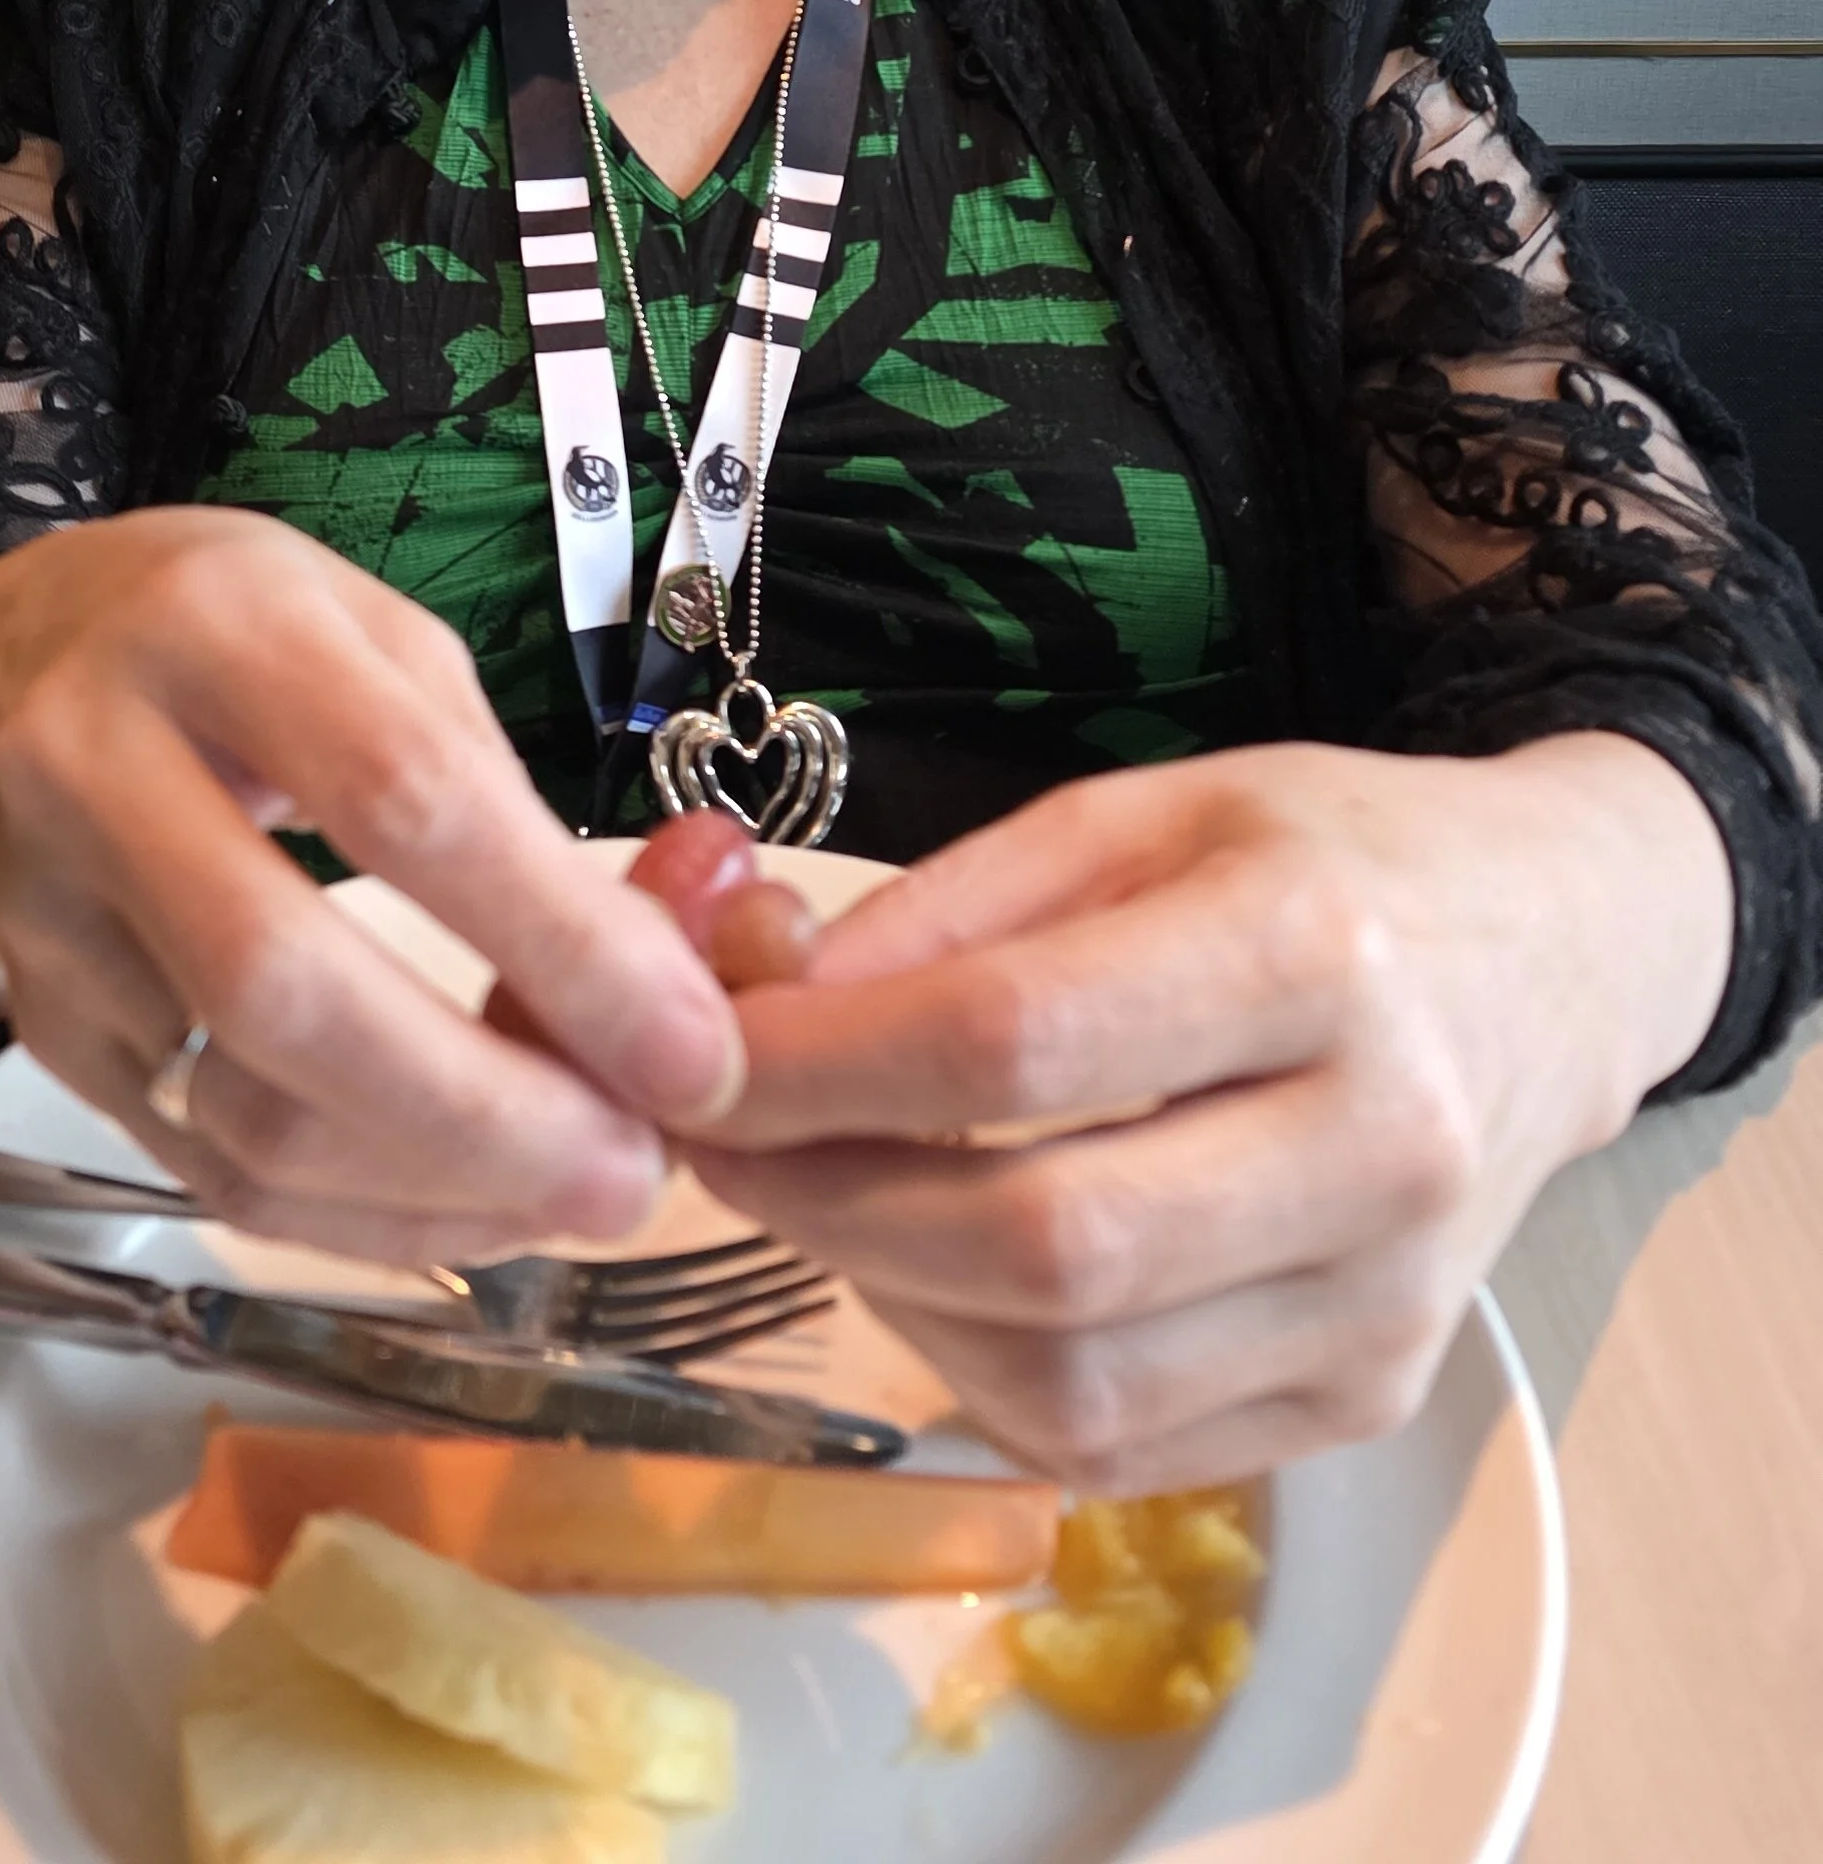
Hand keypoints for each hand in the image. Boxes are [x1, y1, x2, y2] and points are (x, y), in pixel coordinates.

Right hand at [0, 508, 743, 1261]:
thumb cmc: (238, 640)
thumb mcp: (380, 640)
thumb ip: (515, 797)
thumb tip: (681, 974)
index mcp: (222, 630)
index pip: (403, 801)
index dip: (561, 944)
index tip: (696, 1052)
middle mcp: (99, 766)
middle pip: (288, 989)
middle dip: (487, 1114)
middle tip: (634, 1174)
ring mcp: (51, 914)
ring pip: (238, 1113)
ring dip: (436, 1191)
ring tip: (575, 1195)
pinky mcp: (44, 1028)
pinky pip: (206, 1166)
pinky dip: (357, 1217)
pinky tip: (469, 1206)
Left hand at [687, 734, 1733, 1488]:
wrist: (1554, 964)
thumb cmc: (1333, 863)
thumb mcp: (1147, 808)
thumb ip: (953, 906)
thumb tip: (763, 1006)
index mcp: (1312, 951)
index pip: (1016, 1043)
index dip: (821, 1066)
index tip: (697, 1055)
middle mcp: (1373, 1145)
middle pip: (1039, 1243)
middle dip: (829, 1203)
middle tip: (724, 1143)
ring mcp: (1384, 1302)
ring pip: (1065, 1380)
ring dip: (890, 1299)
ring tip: (827, 1195)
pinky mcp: (1365, 1400)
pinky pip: (1118, 1444)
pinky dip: (985, 1375)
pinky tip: (943, 1272)